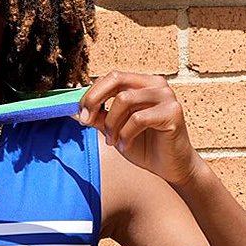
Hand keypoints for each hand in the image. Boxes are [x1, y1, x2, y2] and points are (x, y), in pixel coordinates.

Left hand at [78, 71, 203, 186]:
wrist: (171, 167)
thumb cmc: (145, 146)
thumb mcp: (115, 128)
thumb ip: (98, 116)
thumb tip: (72, 110)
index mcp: (142, 83)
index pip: (111, 77)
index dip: (91, 94)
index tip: (80, 115)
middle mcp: (156, 84)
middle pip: (116, 79)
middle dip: (95, 99)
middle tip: (86, 120)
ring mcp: (166, 96)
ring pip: (125, 99)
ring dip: (112, 124)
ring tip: (112, 141)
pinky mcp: (173, 112)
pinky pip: (138, 118)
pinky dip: (126, 134)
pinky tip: (126, 145)